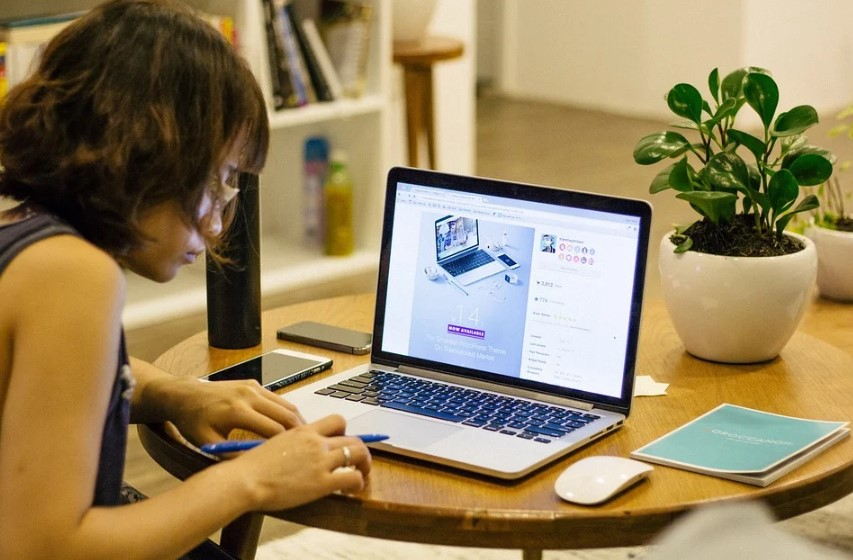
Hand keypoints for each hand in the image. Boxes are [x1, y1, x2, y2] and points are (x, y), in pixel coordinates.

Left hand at [165, 377, 304, 446]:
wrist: (185, 395)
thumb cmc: (194, 421)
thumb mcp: (208, 443)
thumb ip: (232, 455)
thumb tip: (256, 466)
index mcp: (237, 411)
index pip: (273, 429)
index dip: (287, 445)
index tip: (295, 458)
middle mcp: (249, 395)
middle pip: (286, 415)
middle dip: (299, 433)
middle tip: (310, 448)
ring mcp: (253, 387)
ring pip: (286, 405)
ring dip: (297, 421)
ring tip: (304, 438)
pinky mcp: (254, 383)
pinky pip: (277, 399)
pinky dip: (287, 412)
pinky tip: (289, 425)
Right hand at [232, 414, 371, 509]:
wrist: (245, 480)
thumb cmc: (251, 466)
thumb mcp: (274, 443)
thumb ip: (292, 443)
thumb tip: (297, 452)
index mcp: (304, 431)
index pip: (336, 420)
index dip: (345, 431)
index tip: (342, 442)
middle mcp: (316, 442)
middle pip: (352, 438)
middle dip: (359, 451)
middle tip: (357, 463)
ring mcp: (321, 461)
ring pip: (358, 454)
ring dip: (364, 465)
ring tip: (360, 475)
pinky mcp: (322, 482)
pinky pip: (353, 478)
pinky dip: (358, 483)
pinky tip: (350, 490)